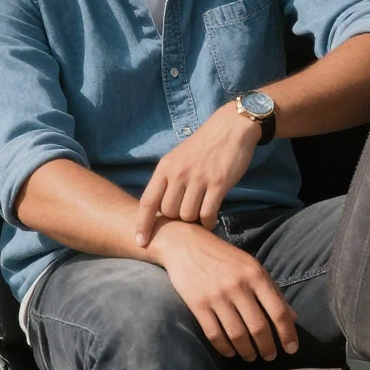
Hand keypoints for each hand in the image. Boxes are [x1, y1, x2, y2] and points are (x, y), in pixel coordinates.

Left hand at [135, 104, 259, 245]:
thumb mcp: (177, 158)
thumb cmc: (202, 147)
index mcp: (165, 168)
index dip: (142, 224)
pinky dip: (208, 222)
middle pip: (169, 212)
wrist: (230, 128)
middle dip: (176, 220)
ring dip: (193, 221)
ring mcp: (198, 178)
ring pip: (188, 215)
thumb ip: (167, 180)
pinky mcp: (218, 183)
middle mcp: (178, 174)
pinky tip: (210, 220)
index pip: (147, 201)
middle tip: (186, 216)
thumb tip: (158, 208)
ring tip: (199, 215)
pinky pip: (208, 213)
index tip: (140, 242)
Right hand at [151, 222, 298, 361]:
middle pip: (258, 328)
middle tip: (269, 357)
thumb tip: (293, 318)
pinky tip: (230, 352)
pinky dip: (224, 348)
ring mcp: (216, 296)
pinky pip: (214, 334)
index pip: (278, 312)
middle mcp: (237, 286)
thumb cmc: (224, 257)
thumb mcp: (252, 267)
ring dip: (247, 352)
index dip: (288, 334)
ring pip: (237, 335)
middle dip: (267, 348)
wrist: (185, 244)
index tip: (291, 349)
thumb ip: (273, 291)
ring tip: (250, 356)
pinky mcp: (197, 304)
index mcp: (255, 275)